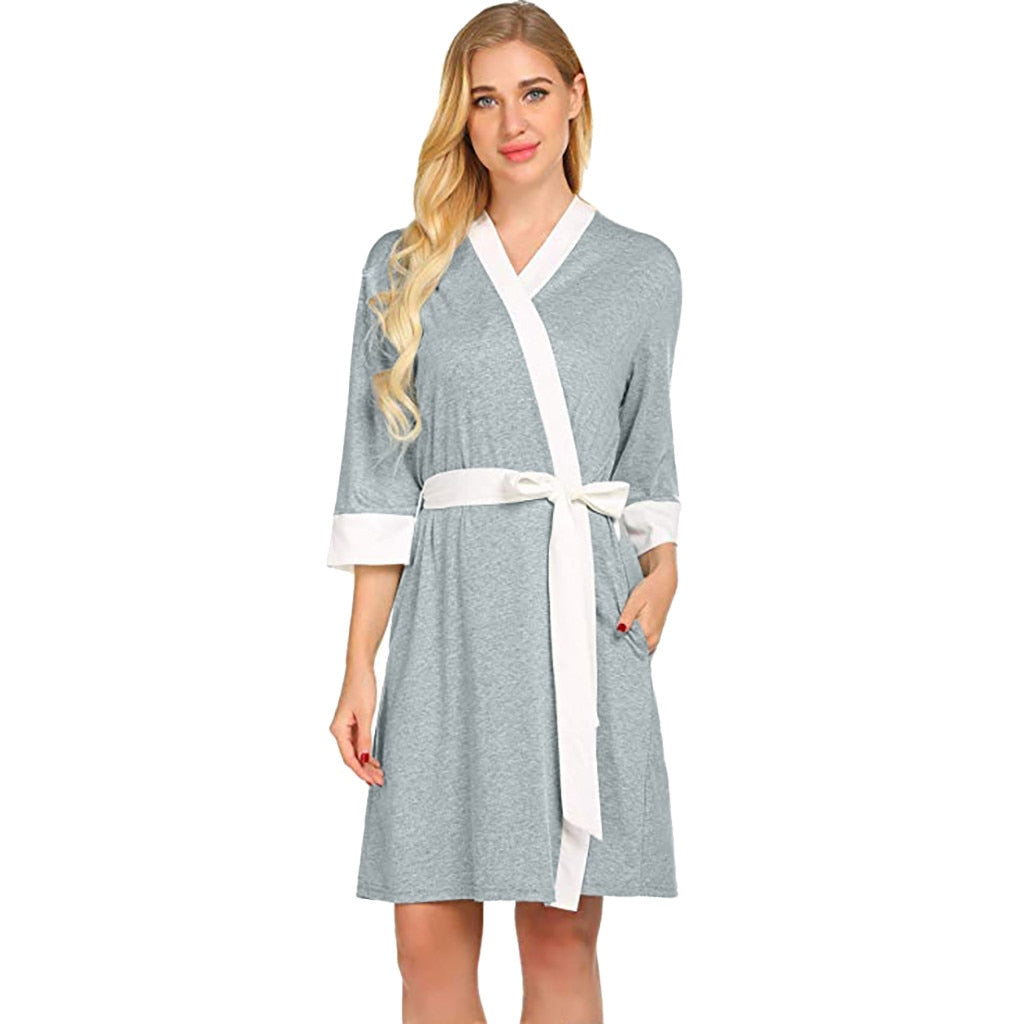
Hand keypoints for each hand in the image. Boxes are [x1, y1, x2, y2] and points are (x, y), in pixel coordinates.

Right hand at [329, 667, 384, 785]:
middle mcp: (339, 730)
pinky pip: (358, 743)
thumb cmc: (361, 687)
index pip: (348, 757)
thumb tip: (364, 758)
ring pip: (355, 751)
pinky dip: (366, 752)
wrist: (360, 669)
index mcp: (338, 729)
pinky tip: (374, 760)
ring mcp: (345, 727)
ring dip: (366, 763)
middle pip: (351, 757)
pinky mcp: (353, 723)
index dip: (360, 771)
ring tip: (379, 774)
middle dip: (365, 770)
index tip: (371, 781)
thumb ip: (364, 737)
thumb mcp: (366, 714)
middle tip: (380, 780)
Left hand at [616, 552, 676, 655]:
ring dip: (627, 644)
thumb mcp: (635, 601)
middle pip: (633, 652)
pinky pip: (642, 644)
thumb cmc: (651, 589)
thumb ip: (627, 617)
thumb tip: (618, 631)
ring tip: (616, 636)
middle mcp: (653, 639)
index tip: (606, 647)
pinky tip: (625, 634)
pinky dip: (633, 641)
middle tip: (607, 642)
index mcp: (648, 632)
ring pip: (637, 649)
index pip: (630, 650)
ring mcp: (655, 638)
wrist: (665, 583)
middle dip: (621, 648)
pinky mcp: (654, 635)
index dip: (616, 649)